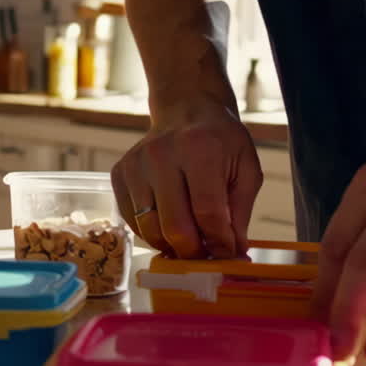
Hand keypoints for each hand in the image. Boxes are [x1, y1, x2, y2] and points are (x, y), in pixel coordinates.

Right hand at [111, 99, 262, 258]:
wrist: (187, 110)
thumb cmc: (221, 142)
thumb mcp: (246, 170)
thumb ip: (240, 214)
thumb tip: (233, 255)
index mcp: (200, 149)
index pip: (208, 213)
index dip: (220, 242)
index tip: (228, 254)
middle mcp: (162, 155)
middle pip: (175, 226)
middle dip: (194, 252)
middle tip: (206, 254)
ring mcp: (136, 164)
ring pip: (149, 229)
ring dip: (171, 245)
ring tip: (189, 241)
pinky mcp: (119, 173)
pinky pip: (132, 221)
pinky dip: (152, 232)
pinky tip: (169, 223)